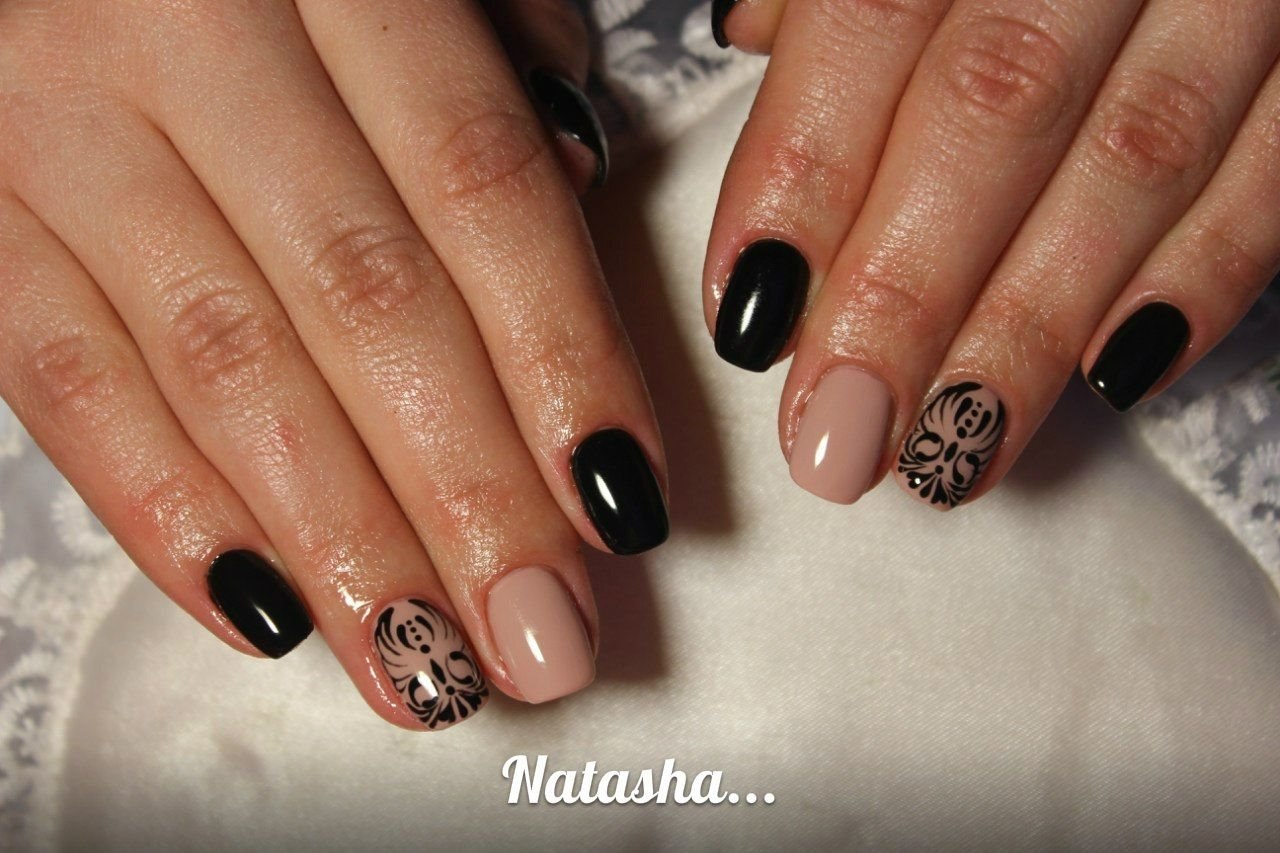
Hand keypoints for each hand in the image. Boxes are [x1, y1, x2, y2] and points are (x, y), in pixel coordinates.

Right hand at [0, 0, 668, 730]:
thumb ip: (494, 58)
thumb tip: (579, 193)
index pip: (480, 188)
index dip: (563, 359)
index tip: (624, 507)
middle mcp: (190, 36)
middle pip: (364, 302)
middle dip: (467, 496)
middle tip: (542, 641)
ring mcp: (55, 117)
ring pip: (223, 365)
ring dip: (340, 544)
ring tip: (426, 675)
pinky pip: (60, 377)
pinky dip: (162, 511)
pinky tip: (265, 617)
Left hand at [708, 0, 1278, 508]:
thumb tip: (752, 34)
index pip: (871, 21)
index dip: (802, 179)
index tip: (751, 316)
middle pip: (992, 112)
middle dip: (905, 296)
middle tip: (838, 439)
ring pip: (1132, 159)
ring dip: (1030, 330)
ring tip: (948, 458)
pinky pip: (1276, 167)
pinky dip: (1200, 280)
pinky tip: (1114, 378)